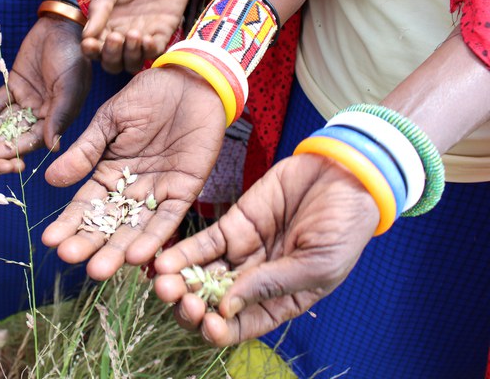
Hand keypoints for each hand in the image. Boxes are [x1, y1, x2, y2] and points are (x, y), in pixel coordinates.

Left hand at [0, 16, 91, 161]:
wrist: (61, 27)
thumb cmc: (73, 57)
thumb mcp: (69, 87)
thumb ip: (60, 116)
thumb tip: (52, 147)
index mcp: (58, 117)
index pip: (35, 138)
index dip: (16, 148)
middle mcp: (41, 113)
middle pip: (16, 133)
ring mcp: (26, 100)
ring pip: (3, 121)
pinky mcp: (12, 86)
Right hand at [42, 65, 225, 279]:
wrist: (190, 79)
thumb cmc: (148, 94)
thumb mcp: (109, 120)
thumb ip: (85, 151)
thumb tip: (49, 180)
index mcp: (109, 171)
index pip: (87, 203)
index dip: (69, 222)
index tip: (51, 241)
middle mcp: (132, 187)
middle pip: (109, 223)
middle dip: (91, 243)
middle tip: (73, 261)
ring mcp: (159, 191)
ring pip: (137, 228)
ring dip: (119, 250)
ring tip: (100, 269)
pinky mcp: (186, 189)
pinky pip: (170, 218)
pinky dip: (155, 237)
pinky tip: (138, 255)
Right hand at [82, 0, 196, 72]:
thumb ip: (101, 6)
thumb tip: (87, 35)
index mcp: (106, 21)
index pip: (94, 46)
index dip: (90, 50)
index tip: (90, 43)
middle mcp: (122, 32)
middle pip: (111, 61)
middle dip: (110, 55)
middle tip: (115, 37)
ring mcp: (142, 34)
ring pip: (131, 62)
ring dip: (130, 55)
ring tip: (133, 35)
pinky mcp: (163, 32)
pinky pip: (154, 53)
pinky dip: (149, 51)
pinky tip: (147, 38)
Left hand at [153, 153, 379, 345]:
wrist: (345, 176)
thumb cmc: (345, 226)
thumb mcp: (318, 264)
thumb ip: (272, 284)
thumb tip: (227, 308)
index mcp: (283, 300)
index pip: (243, 325)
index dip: (221, 331)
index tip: (208, 326)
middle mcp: (257, 281)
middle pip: (214, 305)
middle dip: (192, 308)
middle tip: (180, 300)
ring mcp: (242, 253)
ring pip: (202, 276)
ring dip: (179, 283)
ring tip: (162, 283)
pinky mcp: (232, 225)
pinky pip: (202, 245)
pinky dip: (182, 254)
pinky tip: (164, 260)